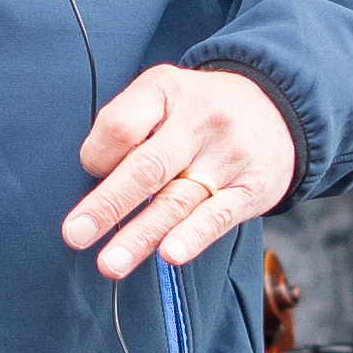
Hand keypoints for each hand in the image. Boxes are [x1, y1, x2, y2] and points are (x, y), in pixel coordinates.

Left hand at [59, 63, 297, 279]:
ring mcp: (228, 156)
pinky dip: (193, 236)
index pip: (120, 126)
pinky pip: (218, 216)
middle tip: (75, 235)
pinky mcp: (250, 188)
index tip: (91, 173)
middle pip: (146, 167)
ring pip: (177, 200)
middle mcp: (199, 121)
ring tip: (111, 262)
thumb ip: (128, 127)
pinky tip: (171, 255)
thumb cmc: (200, 108)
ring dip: (141, 235)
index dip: (97, 156)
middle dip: (107, 205)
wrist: (277, 108)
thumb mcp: (163, 93)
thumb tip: (95, 182)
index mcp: (166, 89)